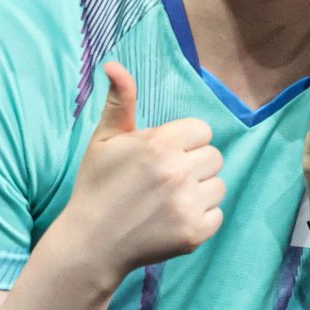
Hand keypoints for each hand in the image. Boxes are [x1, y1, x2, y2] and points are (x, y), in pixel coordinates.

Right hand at [62, 62, 224, 286]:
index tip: (162, 156)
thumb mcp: (104, 141)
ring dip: (200, 190)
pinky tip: (173, 220)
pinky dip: (200, 218)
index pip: (202, 130)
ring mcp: (188, 204)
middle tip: (165, 180)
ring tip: (168, 200)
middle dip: (193, 164)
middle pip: (214, 156)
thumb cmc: (97, 187)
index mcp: (160, 144)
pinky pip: (217, 214)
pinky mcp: (195, 233)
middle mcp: (178, 171)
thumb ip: (120, 102)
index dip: (184, 142)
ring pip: (219, 185)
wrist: (91, 244)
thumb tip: (114, 65)